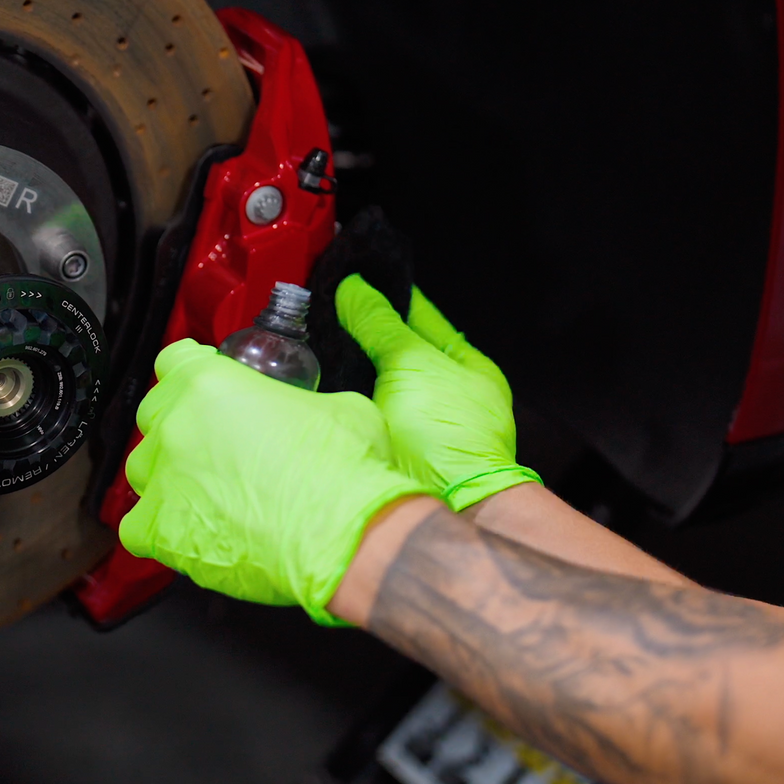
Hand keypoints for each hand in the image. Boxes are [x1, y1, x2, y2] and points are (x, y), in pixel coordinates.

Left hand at [120, 338, 430, 624]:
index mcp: (211, 383)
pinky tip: (186, 532)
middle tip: (211, 444)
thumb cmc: (344, 471)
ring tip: (204, 493)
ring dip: (166, 476)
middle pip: (152, 414)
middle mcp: (177, 425)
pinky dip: (156, 530)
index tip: (201, 385)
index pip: (173, 361)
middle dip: (178, 425)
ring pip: (142, 469)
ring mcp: (164, 478)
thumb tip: (308, 411)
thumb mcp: (337, 406)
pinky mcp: (162, 529)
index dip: (190, 372)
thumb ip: (302, 401)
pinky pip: (136, 527)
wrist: (344, 534)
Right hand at [335, 276, 539, 509]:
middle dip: (367, 333)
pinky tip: (324, 391)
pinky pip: (368, 413)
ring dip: (353, 368)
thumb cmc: (449, 437)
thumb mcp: (412, 365)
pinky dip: (348, 400)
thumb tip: (355, 289)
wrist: (450, 506)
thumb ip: (382, 326)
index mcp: (467, 367)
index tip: (362, 277)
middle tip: (328, 308)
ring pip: (381, 383)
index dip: (393, 295)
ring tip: (316, 345)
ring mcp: (423, 425)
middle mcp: (448, 395)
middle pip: (400, 351)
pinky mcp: (397, 450)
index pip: (424, 316)